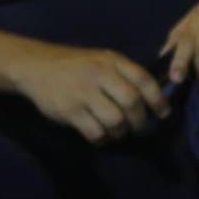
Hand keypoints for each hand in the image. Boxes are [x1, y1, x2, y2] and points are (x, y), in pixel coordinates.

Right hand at [12, 42, 169, 143]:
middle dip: (141, 121)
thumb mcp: (103, 60)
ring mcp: (83, 92)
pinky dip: (103, 139)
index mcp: (112, 61)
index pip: (144, 80)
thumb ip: (126, 75)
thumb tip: (156, 99)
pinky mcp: (68, 109)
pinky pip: (95, 132)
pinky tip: (102, 137)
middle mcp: (99, 74)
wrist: (35, 66)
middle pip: (132, 103)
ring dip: (121, 132)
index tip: (163, 114)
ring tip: (118, 132)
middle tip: (140, 128)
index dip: (158, 100)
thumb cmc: (77, 66)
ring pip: (115, 120)